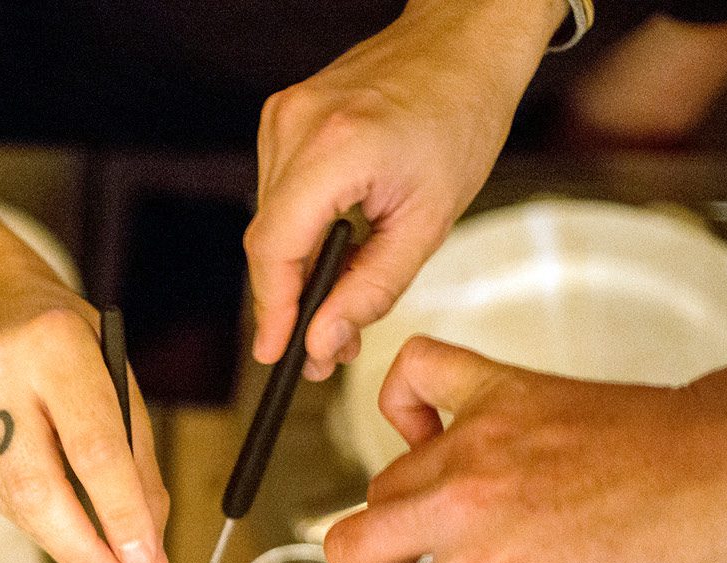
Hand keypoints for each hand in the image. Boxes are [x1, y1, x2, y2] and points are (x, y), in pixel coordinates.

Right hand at [0, 289, 171, 562]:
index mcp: (54, 345)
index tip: (144, 562)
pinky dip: (37, 522)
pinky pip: (0, 501)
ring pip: (17, 505)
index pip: (93, 446)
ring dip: (64, 544)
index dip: (120, 513)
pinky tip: (59, 520)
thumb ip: (137, 461)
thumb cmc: (62, 340)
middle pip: (39, 487)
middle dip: (82, 549)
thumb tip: (151, 552)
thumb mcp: (116, 375)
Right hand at [247, 0, 561, 378]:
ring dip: (296, 266)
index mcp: (335, 148)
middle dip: (290, 300)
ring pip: (268, 221)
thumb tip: (323, 340)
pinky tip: (332, 244)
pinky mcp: (280, 117)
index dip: (271, 309)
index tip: (276, 353)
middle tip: (324, 345)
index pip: (274, 249)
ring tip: (337, 297)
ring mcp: (281, 117)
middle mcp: (295, 127)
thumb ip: (371, 289)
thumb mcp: (429, 220)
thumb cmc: (460, 116)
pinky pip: (277, 194)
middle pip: (265, 241)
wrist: (461, 44)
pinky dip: (299, 229)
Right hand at [324, 337, 726, 562]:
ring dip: (402, 518)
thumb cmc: (676, 562)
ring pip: (380, 485)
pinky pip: (413, 375)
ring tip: (454, 527)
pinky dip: (403, 405)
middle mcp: (465, 507)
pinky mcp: (496, 392)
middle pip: (345, 548)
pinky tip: (430, 440)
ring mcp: (475, 441)